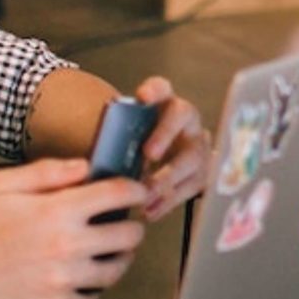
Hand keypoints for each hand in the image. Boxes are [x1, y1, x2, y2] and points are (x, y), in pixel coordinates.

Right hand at [0, 158, 148, 298]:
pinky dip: (92, 292)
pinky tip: (81, 281)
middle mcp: (67, 246)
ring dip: (117, 260)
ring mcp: (62, 279)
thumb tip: (83, 168)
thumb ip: (46, 172)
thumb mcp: (0, 186)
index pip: (117, 195)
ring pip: (116, 271)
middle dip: (131, 226)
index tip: (137, 192)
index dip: (135, 190)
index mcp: (57, 211)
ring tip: (107, 253)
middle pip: (129, 235)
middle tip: (123, 225)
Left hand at [130, 78, 209, 220]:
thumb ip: (120, 140)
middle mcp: (186, 119)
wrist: (165, 160)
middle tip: (148, 154)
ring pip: (192, 156)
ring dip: (168, 177)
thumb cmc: (139, 146)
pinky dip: (169, 201)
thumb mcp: (130, 137)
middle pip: (182, 116)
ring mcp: (198, 144)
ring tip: (146, 194)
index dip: (154, 90)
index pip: (162, 87)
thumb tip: (96, 162)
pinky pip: (192, 186)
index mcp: (164, 103)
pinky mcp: (203, 171)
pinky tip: (151, 211)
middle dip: (165, 135)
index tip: (143, 97)